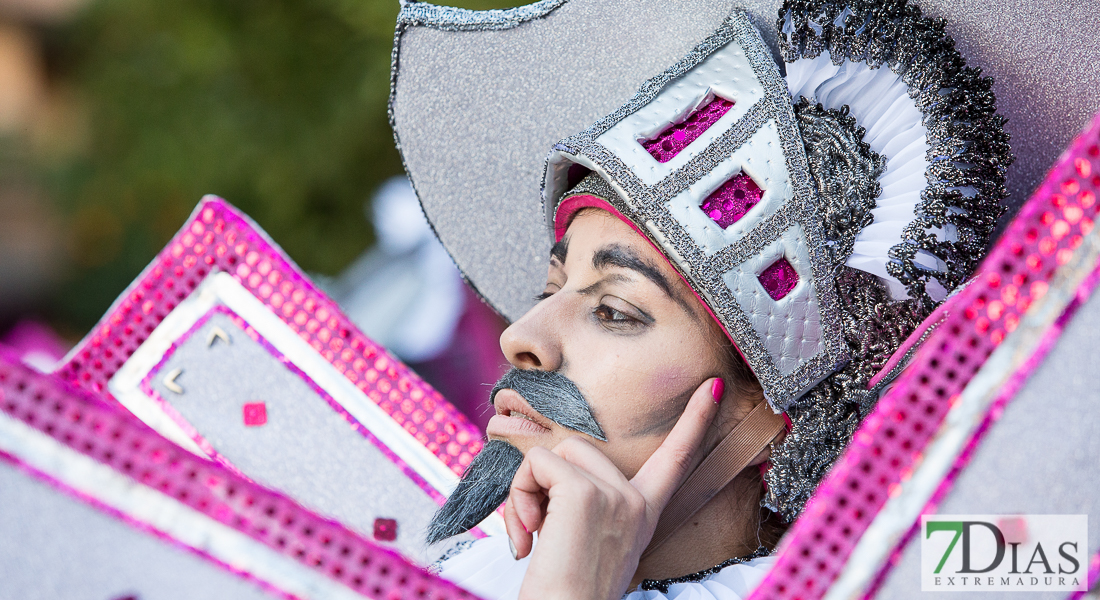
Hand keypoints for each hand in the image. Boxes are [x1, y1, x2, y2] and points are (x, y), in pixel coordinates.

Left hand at [503, 377, 723, 599]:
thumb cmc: (566, 590)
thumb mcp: (591, 540)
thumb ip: (588, 502)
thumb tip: (547, 469)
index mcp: (643, 514)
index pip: (674, 459)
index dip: (694, 421)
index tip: (711, 385)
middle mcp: (635, 502)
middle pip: (580, 447)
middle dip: (545, 481)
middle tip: (539, 529)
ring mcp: (614, 495)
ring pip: (554, 453)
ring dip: (526, 489)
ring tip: (532, 533)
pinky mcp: (584, 492)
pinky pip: (536, 463)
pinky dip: (517, 494)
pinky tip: (525, 536)